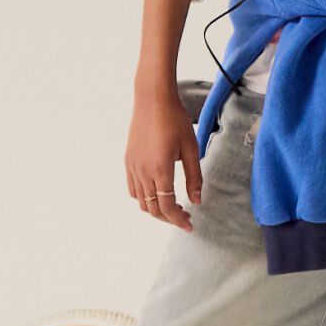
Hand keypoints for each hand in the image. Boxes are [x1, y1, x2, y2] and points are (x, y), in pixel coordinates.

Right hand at [125, 92, 201, 232]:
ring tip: (174, 206)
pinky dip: (144, 198)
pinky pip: (133, 188)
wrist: (152, 99)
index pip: (167, 206)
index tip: (189, 225)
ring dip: (156, 209)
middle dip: (169, 218)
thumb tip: (196, 200)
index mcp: (160, 169)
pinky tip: (157, 192)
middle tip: (185, 217)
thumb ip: (194, 177)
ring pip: (141, 201)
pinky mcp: (128, 160)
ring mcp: (133, 166)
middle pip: (153, 208)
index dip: (178, 220)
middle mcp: (142, 171)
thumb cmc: (175, 120)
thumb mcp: (191, 149)